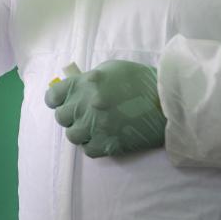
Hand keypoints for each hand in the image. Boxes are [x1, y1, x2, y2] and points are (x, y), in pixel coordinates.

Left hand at [44, 60, 165, 157]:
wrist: (168, 102)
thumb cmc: (140, 80)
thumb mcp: (110, 69)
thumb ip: (88, 80)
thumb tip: (75, 89)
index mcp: (85, 84)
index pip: (53, 96)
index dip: (56, 100)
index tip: (62, 101)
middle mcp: (86, 105)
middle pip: (61, 118)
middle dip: (69, 116)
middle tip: (82, 114)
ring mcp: (97, 126)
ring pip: (73, 136)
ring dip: (80, 131)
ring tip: (93, 126)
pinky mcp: (110, 144)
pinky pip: (88, 150)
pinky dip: (92, 145)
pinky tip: (102, 137)